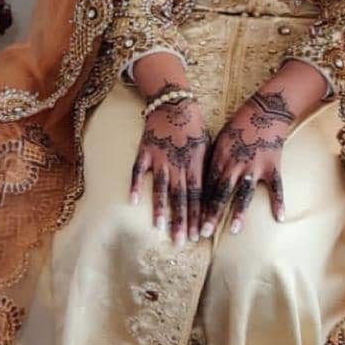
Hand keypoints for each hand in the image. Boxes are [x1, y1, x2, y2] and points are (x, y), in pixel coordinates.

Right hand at [130, 88, 209, 245]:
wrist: (174, 103)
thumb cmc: (194, 125)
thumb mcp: (208, 146)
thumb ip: (206, 169)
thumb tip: (211, 192)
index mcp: (195, 164)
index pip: (197, 196)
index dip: (198, 216)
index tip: (199, 235)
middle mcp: (178, 164)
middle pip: (180, 197)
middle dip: (182, 221)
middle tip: (181, 241)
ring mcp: (160, 158)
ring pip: (161, 188)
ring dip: (160, 209)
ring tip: (159, 227)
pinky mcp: (144, 152)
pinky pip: (138, 171)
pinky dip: (136, 185)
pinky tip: (133, 200)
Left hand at [200, 91, 291, 236]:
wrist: (264, 111)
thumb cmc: (237, 126)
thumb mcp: (218, 141)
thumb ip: (211, 162)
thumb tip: (200, 182)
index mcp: (218, 159)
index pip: (205, 187)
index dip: (197, 205)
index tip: (190, 221)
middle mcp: (234, 165)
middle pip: (220, 194)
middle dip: (211, 215)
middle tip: (204, 233)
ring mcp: (254, 166)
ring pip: (244, 194)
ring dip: (239, 213)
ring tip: (234, 230)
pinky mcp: (272, 166)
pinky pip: (276, 187)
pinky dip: (278, 202)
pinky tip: (279, 218)